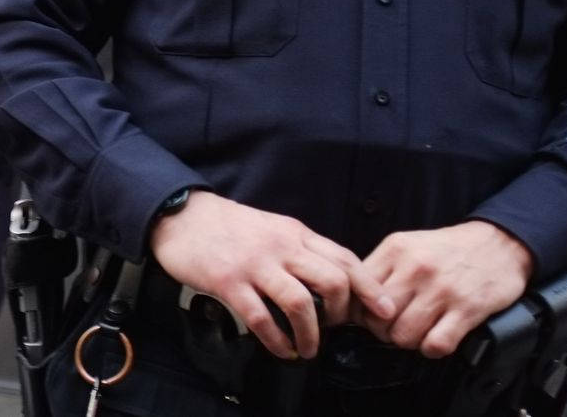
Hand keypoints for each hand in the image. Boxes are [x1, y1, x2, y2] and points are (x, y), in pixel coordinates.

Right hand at [150, 191, 395, 360]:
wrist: (182, 216)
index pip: (345, 258)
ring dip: (311, 335)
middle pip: (332, 281)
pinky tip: (281, 349)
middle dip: (343, 314)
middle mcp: (281, 246)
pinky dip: (277, 341)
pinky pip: (261, 318)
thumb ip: (301, 250)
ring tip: (309, 349)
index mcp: (296, 233)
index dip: (370, 288)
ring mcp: (255, 264)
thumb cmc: (230, 227)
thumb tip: (334, 282)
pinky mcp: (229, 282)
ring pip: (300, 303)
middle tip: (336, 330)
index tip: (385, 312)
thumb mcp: (274, 228)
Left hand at [356, 220, 533, 357]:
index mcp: (396, 249)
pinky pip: (436, 344)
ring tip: (416, 333)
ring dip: (408, 342)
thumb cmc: (448, 249)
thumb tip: (357, 299)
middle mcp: (416, 268)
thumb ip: (383, 268)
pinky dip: (432, 349)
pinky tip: (435, 339)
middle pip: (378, 318)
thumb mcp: (408, 245)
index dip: (361, 310)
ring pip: (404, 335)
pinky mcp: (467, 309)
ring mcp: (442, 289)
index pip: (360, 290)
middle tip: (393, 329)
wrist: (498, 243)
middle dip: (382, 330)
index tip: (369, 316)